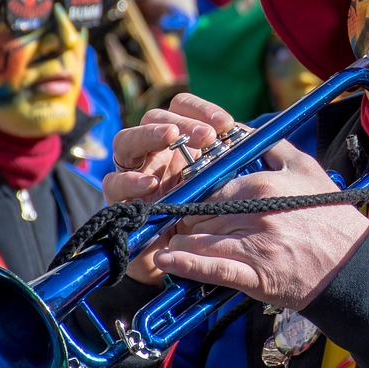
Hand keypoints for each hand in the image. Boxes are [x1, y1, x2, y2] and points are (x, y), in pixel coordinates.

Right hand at [105, 94, 236, 284]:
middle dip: (179, 121)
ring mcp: (132, 173)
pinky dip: (130, 181)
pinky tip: (149, 184)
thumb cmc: (205, 217)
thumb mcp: (221, 186)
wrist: (183, 259)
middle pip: (153, 117)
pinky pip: (114, 183)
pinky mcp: (118, 200)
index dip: (200, 109)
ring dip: (149, 135)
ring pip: (126, 141)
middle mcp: (152, 152)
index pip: (181, 108)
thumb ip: (229, 162)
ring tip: (171, 138)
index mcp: (178, 142)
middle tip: (205, 137)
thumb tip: (254, 139)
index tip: (225, 124)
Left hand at [153, 137, 368, 309]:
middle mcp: (253, 212)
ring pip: (198, 239)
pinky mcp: (255, 276)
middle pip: (198, 214)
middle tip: (176, 226)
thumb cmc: (330, 215)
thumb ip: (270, 145)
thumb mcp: (305, 168)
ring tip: (171, 244)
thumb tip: (241, 129)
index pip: (208, 187)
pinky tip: (166, 262)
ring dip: (180, 242)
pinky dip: (185, 265)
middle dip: (184, 221)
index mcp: (261, 184)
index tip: (186, 202)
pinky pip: (211, 269)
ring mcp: (253, 246)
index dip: (193, 197)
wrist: (354, 264)